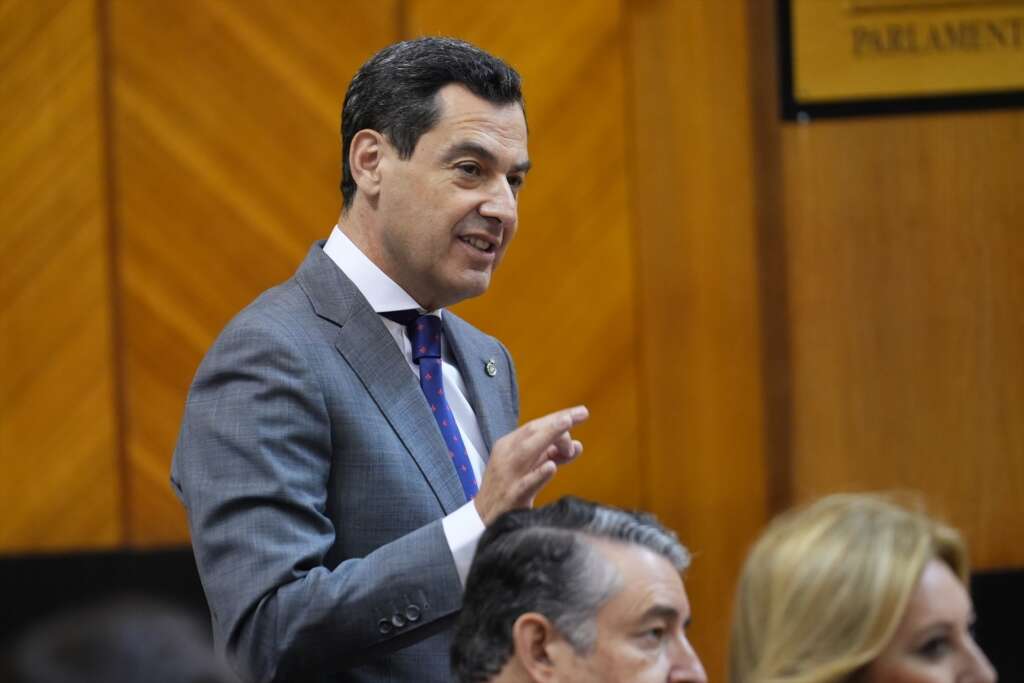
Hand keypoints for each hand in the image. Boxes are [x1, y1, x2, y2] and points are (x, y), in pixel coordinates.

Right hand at [474, 405, 588, 524]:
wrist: (482, 519)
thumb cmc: (508, 490)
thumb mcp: (528, 468)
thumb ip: (551, 456)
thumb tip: (577, 445)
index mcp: (508, 446)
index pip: (534, 426)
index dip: (557, 417)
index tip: (580, 412)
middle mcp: (506, 456)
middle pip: (532, 432)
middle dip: (557, 421)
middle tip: (582, 413)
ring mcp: (507, 476)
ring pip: (527, 451)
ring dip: (548, 436)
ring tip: (567, 424)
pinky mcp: (511, 497)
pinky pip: (525, 484)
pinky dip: (538, 475)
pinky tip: (552, 467)